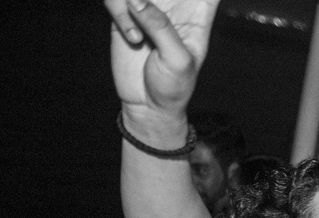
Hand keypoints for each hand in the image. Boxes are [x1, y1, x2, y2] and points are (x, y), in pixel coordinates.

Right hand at [107, 0, 217, 120]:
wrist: (147, 106)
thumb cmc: (173, 87)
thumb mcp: (177, 60)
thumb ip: (161, 27)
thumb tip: (137, 0)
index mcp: (198, 15)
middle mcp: (175, 7)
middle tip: (151, 8)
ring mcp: (148, 9)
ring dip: (131, 4)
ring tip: (139, 38)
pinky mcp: (124, 15)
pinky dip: (119, 13)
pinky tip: (132, 40)